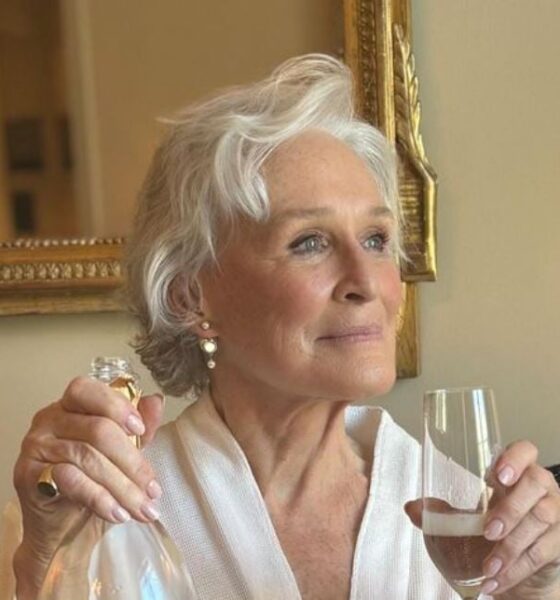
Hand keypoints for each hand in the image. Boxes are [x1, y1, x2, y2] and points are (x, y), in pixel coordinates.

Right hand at [12, 376, 163, 596]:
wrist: (62, 529)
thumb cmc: (93, 483)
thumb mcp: (122, 454)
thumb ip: (139, 428)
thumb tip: (156, 402)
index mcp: (71, 405)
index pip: (88, 391)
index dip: (117, 407)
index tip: (141, 431)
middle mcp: (49, 419)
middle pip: (98, 430)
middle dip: (133, 463)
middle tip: (154, 490)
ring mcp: (37, 446)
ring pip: (88, 458)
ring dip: (123, 487)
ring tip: (144, 509)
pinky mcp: (28, 475)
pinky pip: (71, 482)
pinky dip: (101, 499)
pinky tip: (119, 513)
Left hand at [405, 441, 559, 598]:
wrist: (518, 572)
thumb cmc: (491, 536)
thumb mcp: (465, 522)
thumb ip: (441, 513)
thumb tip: (412, 507)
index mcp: (515, 475)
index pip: (525, 450)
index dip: (515, 457)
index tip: (497, 475)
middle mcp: (540, 489)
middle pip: (537, 483)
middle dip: (511, 508)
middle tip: (488, 530)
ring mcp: (554, 514)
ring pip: (541, 518)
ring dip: (512, 544)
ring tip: (488, 565)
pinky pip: (543, 552)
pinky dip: (517, 569)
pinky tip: (497, 579)